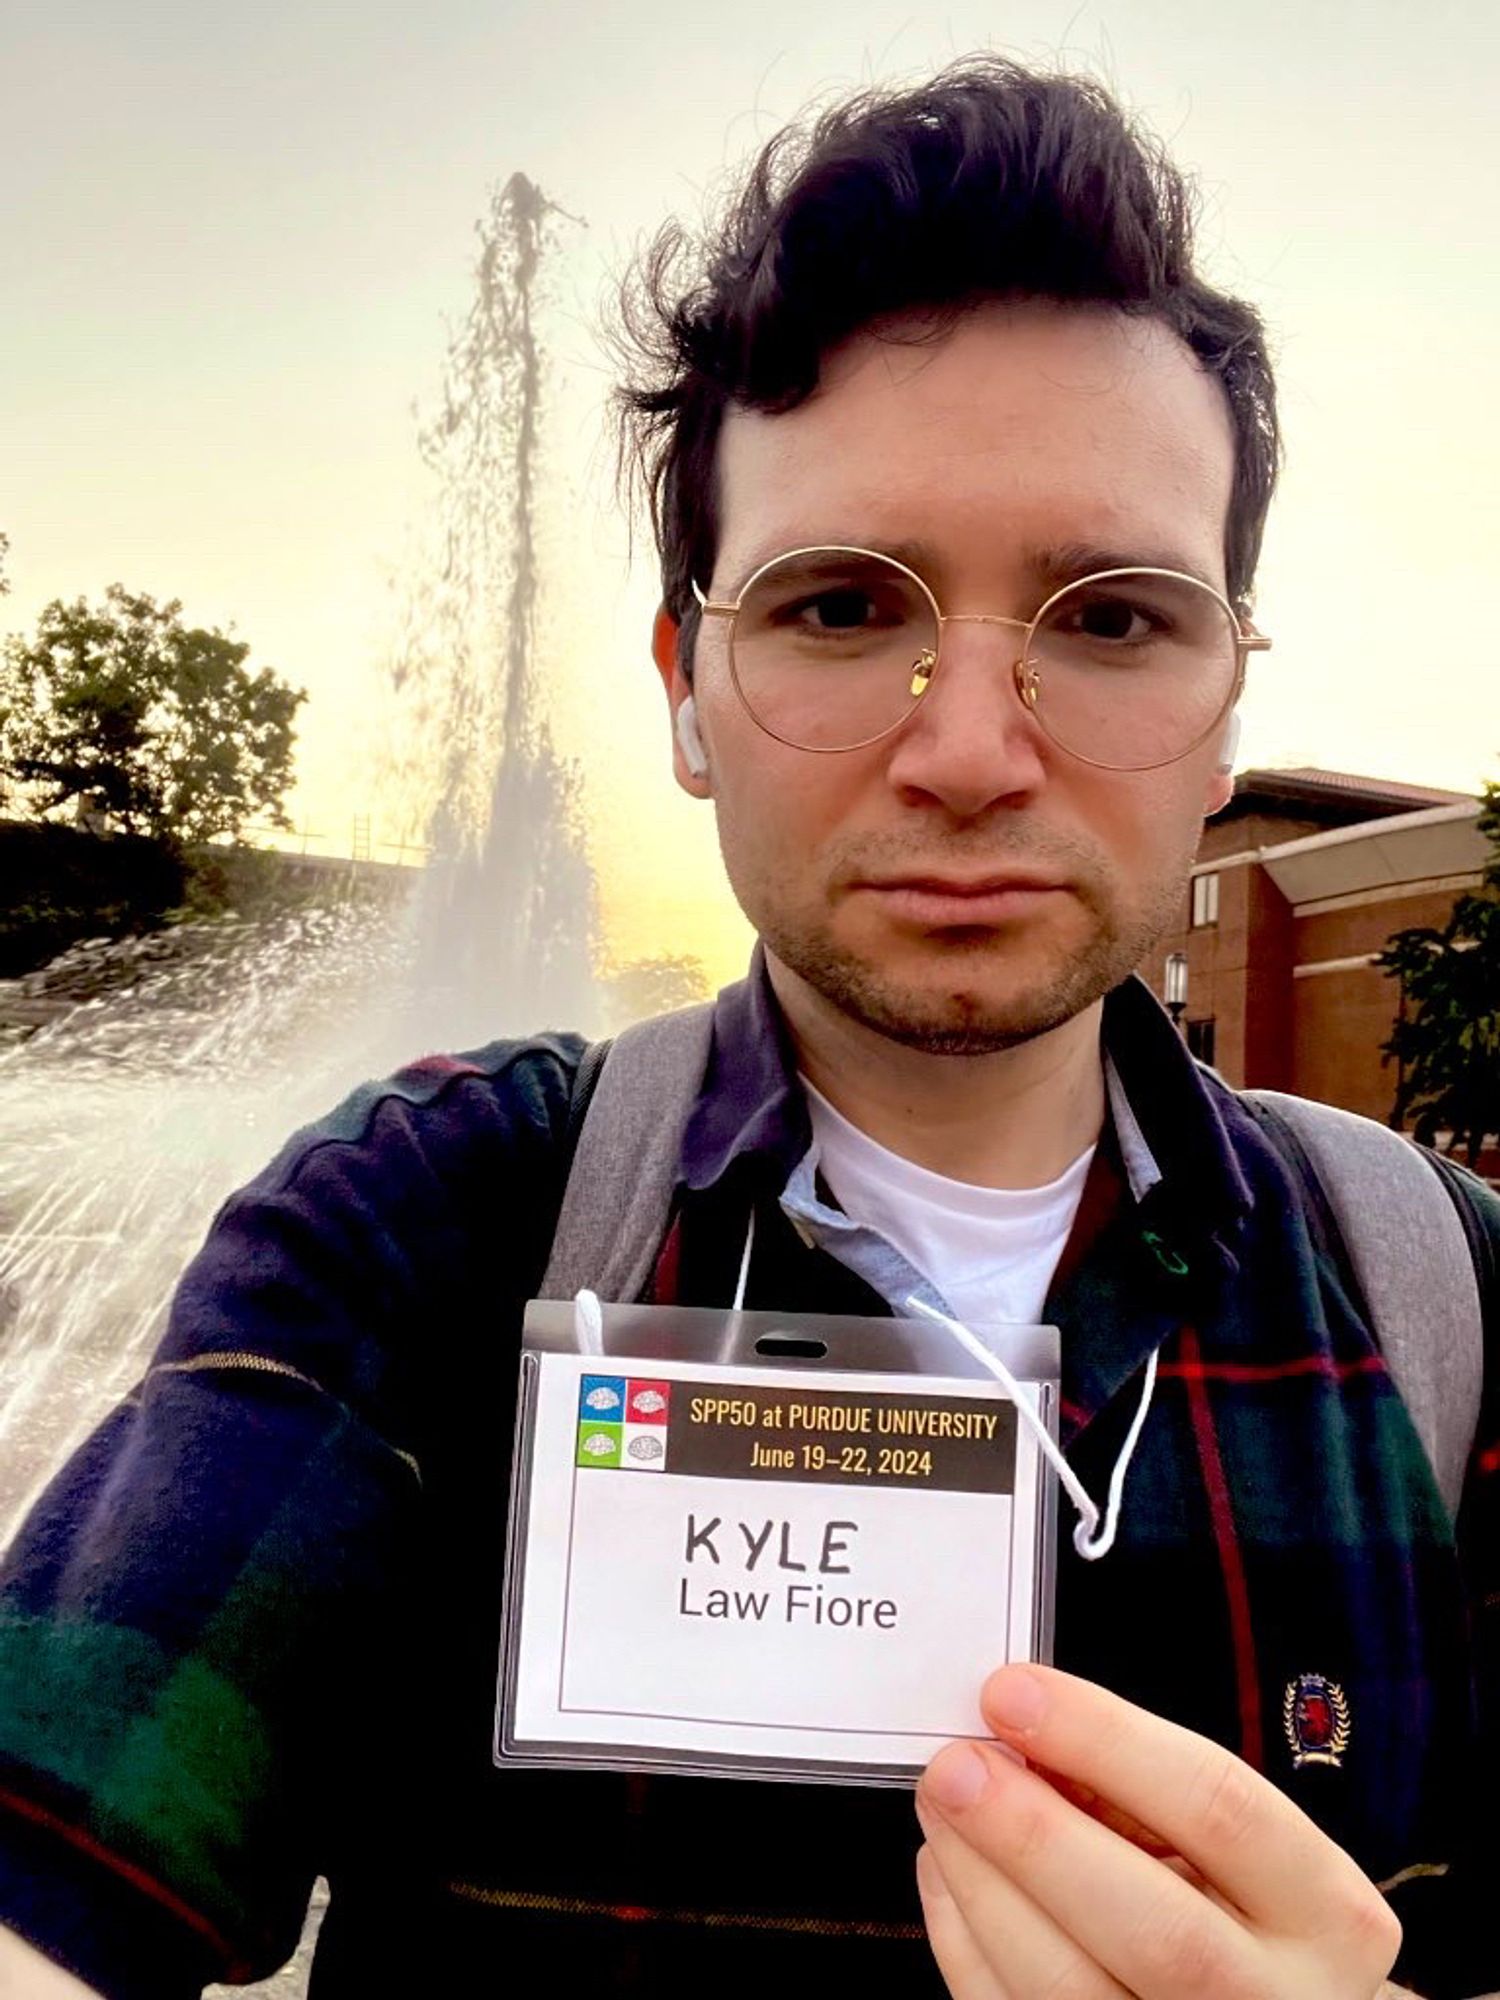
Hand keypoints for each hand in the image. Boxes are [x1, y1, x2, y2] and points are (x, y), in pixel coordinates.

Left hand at [915, 1664, 1401, 1997]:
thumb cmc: (1240, 1909)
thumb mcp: (1230, 1844)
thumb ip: (1143, 1791)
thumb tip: (1022, 1731)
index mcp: (1326, 1912)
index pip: (1220, 1807)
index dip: (1106, 1740)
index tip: (1011, 1691)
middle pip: (1155, 1927)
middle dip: (1035, 1836)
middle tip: (955, 1766)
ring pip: (1071, 1990)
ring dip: (983, 1887)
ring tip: (941, 1806)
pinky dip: (966, 1943)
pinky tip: (946, 1872)